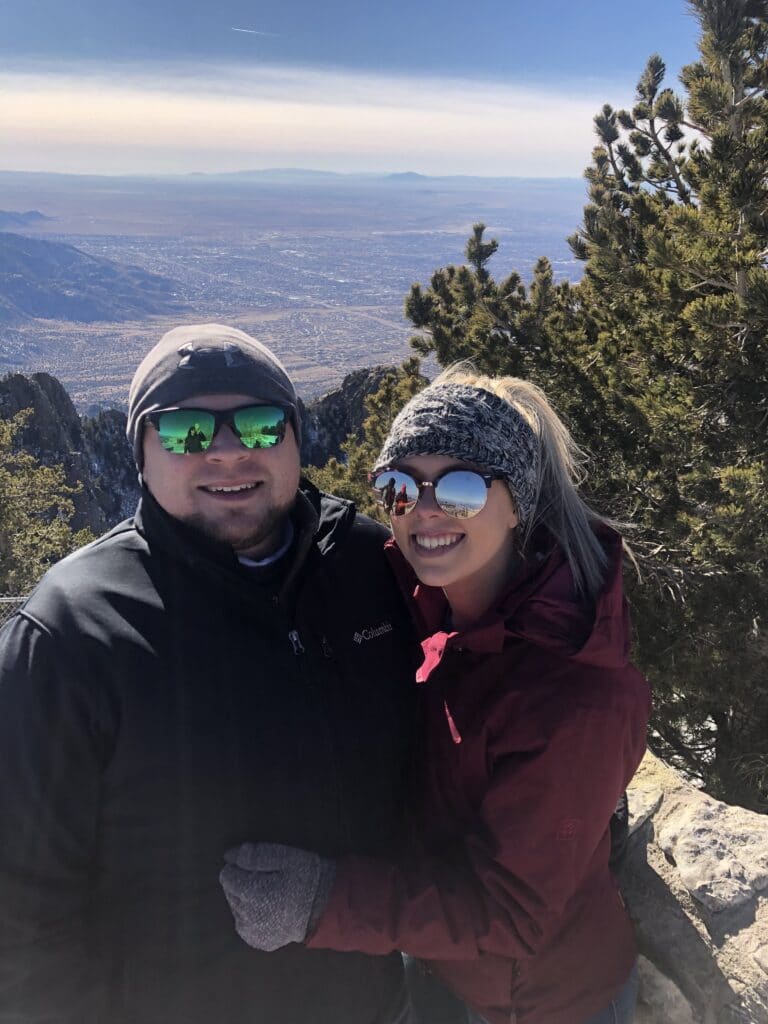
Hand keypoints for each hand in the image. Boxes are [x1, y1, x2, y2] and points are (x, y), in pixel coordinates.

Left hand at [220, 842, 335, 950]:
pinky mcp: (259, 941)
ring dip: (247, 899)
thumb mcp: (285, 857)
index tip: (259, 867)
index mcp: (252, 893)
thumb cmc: (305, 877)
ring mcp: (253, 932)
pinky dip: (252, 916)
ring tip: (271, 894)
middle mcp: (247, 916)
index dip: (241, 866)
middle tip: (268, 879)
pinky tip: (270, 909)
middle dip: (243, 882)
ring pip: (236, 908)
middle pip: (231, 892)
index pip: (227, 875)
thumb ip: (255, 855)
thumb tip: (229, 855)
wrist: (325, 908)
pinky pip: (245, 924)